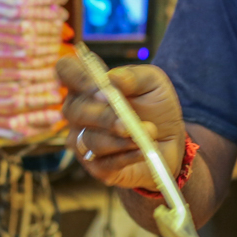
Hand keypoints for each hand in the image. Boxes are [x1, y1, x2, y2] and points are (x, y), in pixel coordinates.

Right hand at [56, 59, 186, 200]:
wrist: (171, 140)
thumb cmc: (155, 105)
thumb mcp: (153, 83)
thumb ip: (133, 76)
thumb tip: (112, 78)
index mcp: (87, 85)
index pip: (65, 70)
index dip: (77, 77)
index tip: (102, 88)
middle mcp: (78, 111)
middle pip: (73, 111)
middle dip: (104, 117)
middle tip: (129, 121)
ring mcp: (83, 140)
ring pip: (89, 140)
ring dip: (121, 139)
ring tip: (149, 133)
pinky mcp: (95, 166)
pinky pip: (104, 163)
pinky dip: (127, 156)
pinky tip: (142, 150)